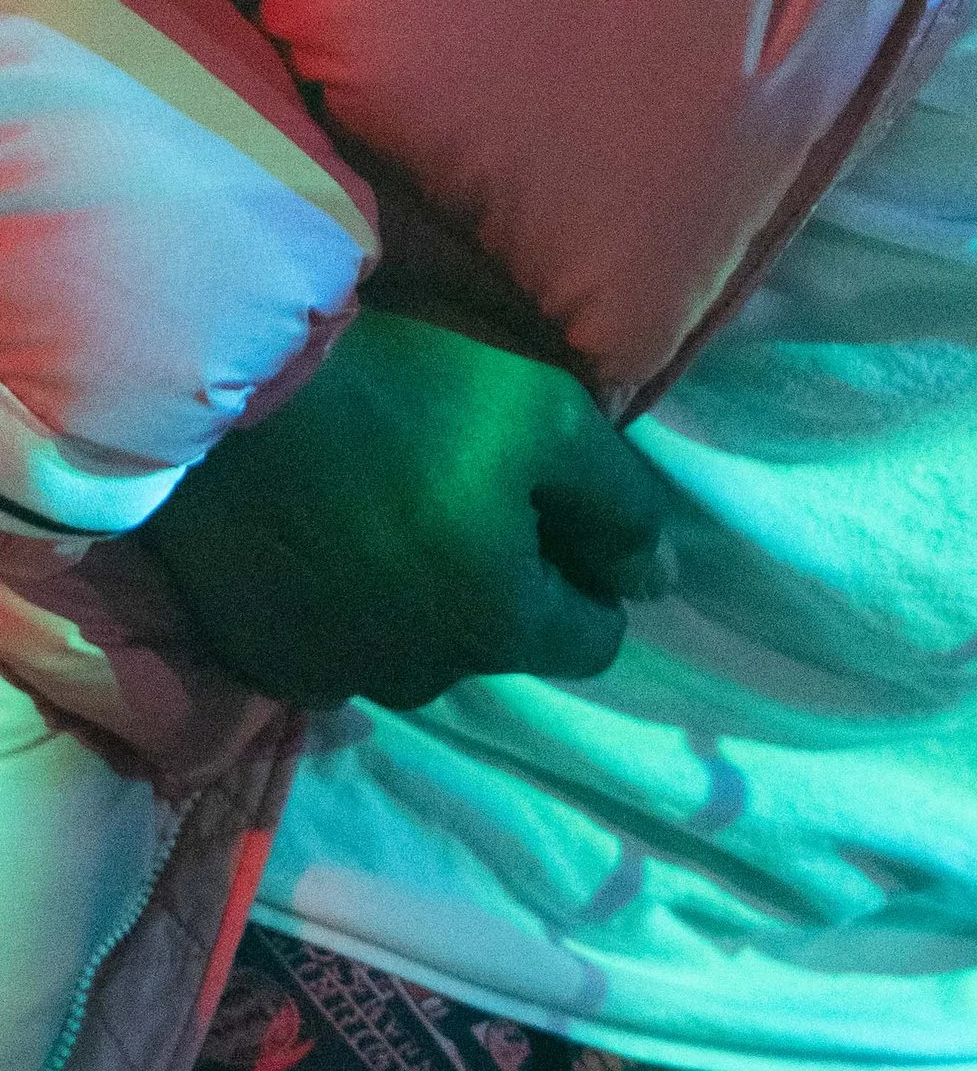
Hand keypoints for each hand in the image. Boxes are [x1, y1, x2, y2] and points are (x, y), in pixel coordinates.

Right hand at [143, 311, 676, 708]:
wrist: (225, 392)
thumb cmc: (404, 394)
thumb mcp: (548, 418)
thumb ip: (620, 506)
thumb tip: (656, 579)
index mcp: (499, 627)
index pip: (593, 641)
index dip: (593, 574)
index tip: (561, 512)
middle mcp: (422, 678)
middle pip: (500, 641)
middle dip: (504, 581)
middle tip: (468, 491)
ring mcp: (332, 676)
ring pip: (417, 646)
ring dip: (421, 595)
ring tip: (389, 509)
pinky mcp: (261, 657)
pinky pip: (336, 645)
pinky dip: (344, 602)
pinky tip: (327, 533)